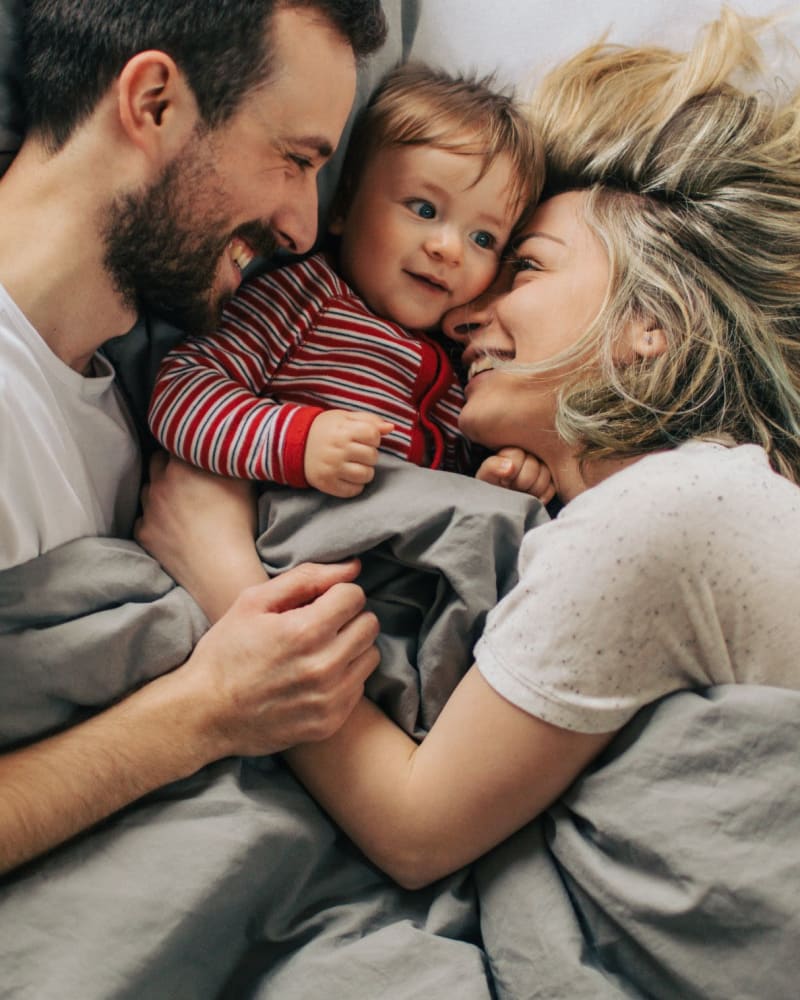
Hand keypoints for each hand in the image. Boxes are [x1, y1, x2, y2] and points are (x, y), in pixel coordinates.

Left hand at [136, 452, 264, 620]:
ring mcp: (148, 509)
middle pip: (158, 461)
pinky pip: (145, 518)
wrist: (221, 568)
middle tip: (190, 475)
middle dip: (171, 464)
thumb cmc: (238, 523)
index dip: (188, 443)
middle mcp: (159, 482)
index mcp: (182, 464)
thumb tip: (230, 444)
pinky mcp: (144, 533)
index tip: (198, 450)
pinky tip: (174, 526)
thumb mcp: (243, 481)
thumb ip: (231, 457)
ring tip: (182, 502)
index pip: (176, 440)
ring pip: (149, 489)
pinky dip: (156, 518)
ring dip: (161, 490)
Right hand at [179, 561, 380, 755]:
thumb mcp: (253, 602)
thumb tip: (353, 568)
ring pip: (369, 656)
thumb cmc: (225, 652)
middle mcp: (324, 666)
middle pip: (369, 624)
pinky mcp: (330, 722)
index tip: (318, 602)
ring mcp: (329, 698)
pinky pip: (359, 688)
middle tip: (320, 625)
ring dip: (351, 648)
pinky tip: (314, 678)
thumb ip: (306, 578)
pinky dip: (344, 678)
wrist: (205, 715)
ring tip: (319, 651)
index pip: (354, 596)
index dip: (335, 593)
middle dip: (347, 618)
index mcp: (305, 631)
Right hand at [304, 410, 393, 497]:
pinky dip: (355, 485)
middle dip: (369, 455)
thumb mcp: (345, 417)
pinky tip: (348, 476)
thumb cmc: (325, 429)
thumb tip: (391, 428)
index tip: (364, 439)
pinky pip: (354, 491)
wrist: (295, 444)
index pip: (374, 436)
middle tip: (357, 453)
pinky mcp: (327, 483)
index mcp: (343, 430)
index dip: (373, 438)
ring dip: (365, 471)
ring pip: (366, 475)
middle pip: (373, 457)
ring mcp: (332, 468)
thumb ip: (369, 420)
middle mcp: (338, 449)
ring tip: (354, 465)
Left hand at [476, 447, 555, 503]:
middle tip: (512, 489)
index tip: (503, 481)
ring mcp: (542, 469)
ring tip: (521, 495)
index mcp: (512, 451)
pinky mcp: (550, 483)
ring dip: (532, 489)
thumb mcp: (486, 477)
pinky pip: (552, 488)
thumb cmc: (491, 488)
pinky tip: (532, 499)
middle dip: (521, 482)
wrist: (499, 505)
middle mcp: (529, 456)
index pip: (517, 455)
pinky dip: (542, 496)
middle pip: (533, 466)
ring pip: (545, 475)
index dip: (511, 471)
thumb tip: (510, 467)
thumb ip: (492, 467)